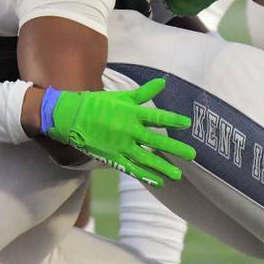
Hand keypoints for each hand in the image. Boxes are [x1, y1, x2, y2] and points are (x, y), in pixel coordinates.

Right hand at [41, 78, 195, 186]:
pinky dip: (146, 175)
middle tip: (192, 155)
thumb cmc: (98, 104)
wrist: (71, 118)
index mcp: (131, 113)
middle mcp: (128, 130)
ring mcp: (120, 146)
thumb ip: (143, 93)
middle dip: (175, 149)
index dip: (172, 120)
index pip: (156, 116)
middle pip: (155, 141)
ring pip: (145, 159)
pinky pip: (132, 169)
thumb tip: (163, 82)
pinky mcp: (112, 157)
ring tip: (178, 175)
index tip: (187, 123)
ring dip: (163, 167)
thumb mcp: (121, 97)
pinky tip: (159, 181)